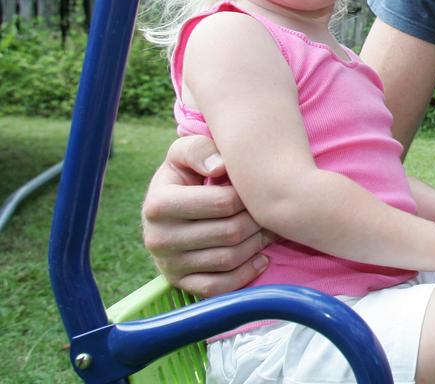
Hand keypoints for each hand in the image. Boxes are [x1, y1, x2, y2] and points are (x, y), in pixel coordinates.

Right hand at [141, 135, 272, 296]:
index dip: (249, 195)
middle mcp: (158, 238)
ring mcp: (167, 264)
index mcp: (158, 204)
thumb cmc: (187, 174)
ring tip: (268, 229)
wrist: (170, 206)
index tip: (256, 189)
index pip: (223, 203)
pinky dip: (245, 274)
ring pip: (229, 259)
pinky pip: (217, 288)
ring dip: (258, 244)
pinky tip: (260, 258)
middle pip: (230, 233)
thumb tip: (219, 167)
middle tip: (272, 211)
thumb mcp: (185, 153)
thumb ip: (200, 150)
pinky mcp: (179, 283)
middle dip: (258, 221)